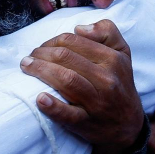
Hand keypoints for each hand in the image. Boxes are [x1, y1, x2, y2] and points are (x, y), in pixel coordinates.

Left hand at [20, 19, 143, 153]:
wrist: (128, 125)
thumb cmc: (118, 84)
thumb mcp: (122, 53)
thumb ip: (107, 32)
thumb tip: (80, 28)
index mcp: (113, 59)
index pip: (73, 42)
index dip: (52, 41)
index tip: (43, 46)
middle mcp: (107, 79)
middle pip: (65, 57)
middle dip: (41, 54)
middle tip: (29, 57)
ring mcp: (97, 102)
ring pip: (65, 79)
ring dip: (40, 71)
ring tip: (26, 67)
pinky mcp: (87, 123)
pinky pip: (68, 114)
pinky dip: (52, 107)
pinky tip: (40, 99)